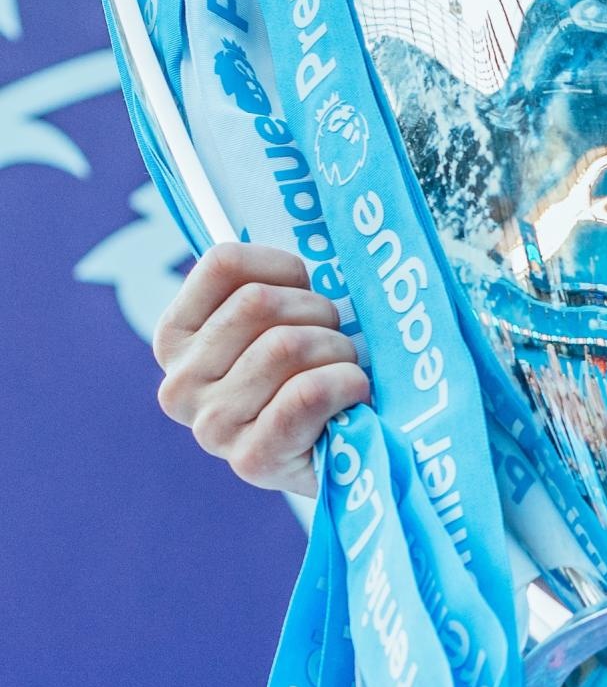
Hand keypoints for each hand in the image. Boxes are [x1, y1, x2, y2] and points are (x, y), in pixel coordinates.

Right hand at [154, 243, 369, 498]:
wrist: (340, 454)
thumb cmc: (312, 372)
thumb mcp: (281, 321)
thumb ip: (275, 283)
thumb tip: (327, 226)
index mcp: (175, 337)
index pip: (224, 262)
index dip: (286, 269)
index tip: (306, 292)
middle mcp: (179, 383)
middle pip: (259, 303)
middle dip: (319, 313)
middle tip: (336, 339)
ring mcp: (211, 426)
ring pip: (287, 345)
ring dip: (338, 351)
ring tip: (343, 371)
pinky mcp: (251, 460)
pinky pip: (308, 393)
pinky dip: (346, 383)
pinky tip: (353, 394)